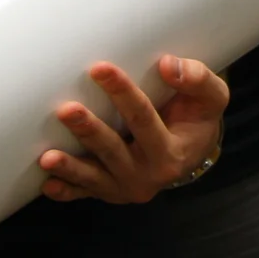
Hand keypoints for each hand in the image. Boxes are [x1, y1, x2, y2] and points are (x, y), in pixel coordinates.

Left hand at [39, 55, 228, 204]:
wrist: (192, 150)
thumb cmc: (198, 116)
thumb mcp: (212, 97)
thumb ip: (197, 79)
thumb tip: (167, 64)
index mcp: (171, 153)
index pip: (143, 120)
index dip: (123, 93)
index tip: (99, 68)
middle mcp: (148, 176)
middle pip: (113, 150)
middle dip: (89, 131)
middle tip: (66, 110)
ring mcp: (126, 187)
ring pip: (94, 177)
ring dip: (70, 167)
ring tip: (46, 157)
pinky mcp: (109, 191)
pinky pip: (85, 193)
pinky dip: (66, 191)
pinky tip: (47, 184)